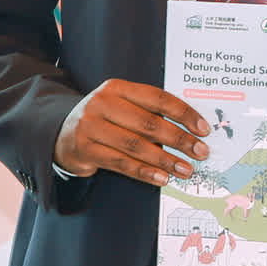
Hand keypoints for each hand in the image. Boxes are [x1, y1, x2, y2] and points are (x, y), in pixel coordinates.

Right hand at [54, 81, 207, 186]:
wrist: (62, 135)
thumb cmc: (104, 121)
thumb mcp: (122, 107)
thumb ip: (149, 113)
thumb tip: (190, 132)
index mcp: (116, 87)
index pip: (157, 98)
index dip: (183, 114)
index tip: (203, 129)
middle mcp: (101, 103)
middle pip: (148, 123)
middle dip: (179, 140)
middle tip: (200, 152)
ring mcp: (90, 126)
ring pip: (136, 145)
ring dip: (165, 160)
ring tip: (186, 169)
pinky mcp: (85, 149)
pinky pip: (121, 163)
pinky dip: (145, 172)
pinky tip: (162, 178)